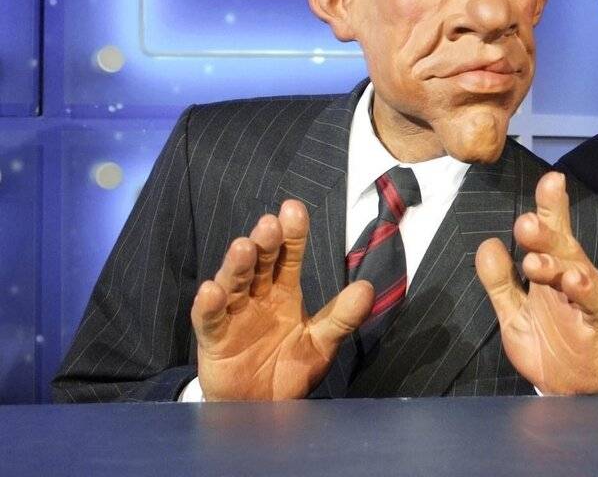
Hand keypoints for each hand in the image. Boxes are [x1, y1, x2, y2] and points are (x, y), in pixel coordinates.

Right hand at [190, 200, 373, 400]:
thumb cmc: (290, 369)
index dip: (292, 235)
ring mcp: (233, 315)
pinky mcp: (213, 338)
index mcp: (284, 292)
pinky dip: (208, 305)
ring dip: (236, 265)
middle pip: (260, 263)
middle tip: (271, 223)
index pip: (288, 256)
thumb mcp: (322, 343)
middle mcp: (257, 297)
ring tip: (244, 246)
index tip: (294, 209)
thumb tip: (367, 288)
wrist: (263, 410)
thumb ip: (342, 318)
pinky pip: (208, 319)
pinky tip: (212, 290)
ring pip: (233, 283)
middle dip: (265, 242)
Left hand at [475, 172, 597, 394]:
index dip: (550, 205)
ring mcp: (586, 296)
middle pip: (561, 244)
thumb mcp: (512, 313)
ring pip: (575, 268)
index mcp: (550, 269)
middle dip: (547, 230)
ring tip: (533, 262)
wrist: (566, 390)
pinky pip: (592, 300)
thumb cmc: (545, 345)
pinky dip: (582, 289)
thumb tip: (487, 244)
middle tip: (526, 224)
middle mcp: (570, 275)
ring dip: (555, 262)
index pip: (549, 232)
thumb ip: (499, 282)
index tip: (550, 179)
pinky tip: (572, 280)